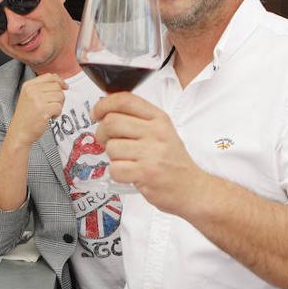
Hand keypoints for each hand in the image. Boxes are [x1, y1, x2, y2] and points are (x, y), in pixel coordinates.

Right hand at [9, 74, 66, 147]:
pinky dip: (57, 113)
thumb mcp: (29, 97)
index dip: (60, 81)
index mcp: (28, 85)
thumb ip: (42, 89)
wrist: (19, 133)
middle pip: (57, 86)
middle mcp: (32, 90)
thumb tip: (60, 83)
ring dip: (59, 105)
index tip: (65, 87)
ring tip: (50, 112)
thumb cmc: (26, 117)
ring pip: (60, 96)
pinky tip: (50, 117)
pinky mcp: (43, 110)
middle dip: (59, 97)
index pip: (49, 76)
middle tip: (53, 106)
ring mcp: (37, 100)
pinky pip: (59, 107)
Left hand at [93, 92, 207, 215]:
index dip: (103, 104)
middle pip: (111, 122)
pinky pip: (115, 169)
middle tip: (107, 142)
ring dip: (112, 157)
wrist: (192, 189)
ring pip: (111, 147)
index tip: (96, 114)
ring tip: (127, 161)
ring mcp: (151, 153)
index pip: (124, 100)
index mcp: (159, 118)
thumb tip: (105, 109)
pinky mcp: (146, 173)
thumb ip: (137, 119)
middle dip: (101, 134)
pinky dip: (117, 173)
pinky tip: (130, 173)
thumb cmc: (172, 161)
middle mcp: (156, 132)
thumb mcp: (162, 132)